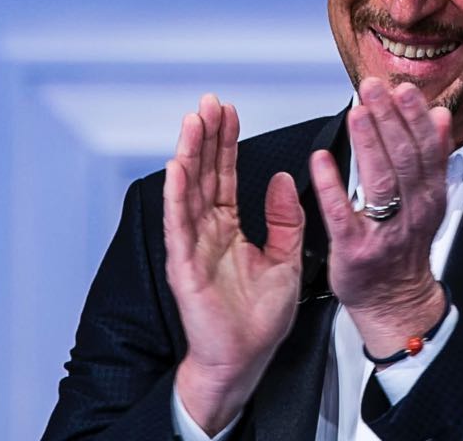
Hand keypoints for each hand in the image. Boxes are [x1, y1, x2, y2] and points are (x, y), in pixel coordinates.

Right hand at [165, 94, 303, 433]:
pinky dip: (177, 195)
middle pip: (203, 174)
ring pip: (188, 191)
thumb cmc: (259, 318)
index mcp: (228, 229)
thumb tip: (282, 179)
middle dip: (206, 137)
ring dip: (189, 154)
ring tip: (193, 121)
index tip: (229, 111)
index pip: (224, 175)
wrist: (245, 359)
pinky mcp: (185, 266)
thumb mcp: (286, 258)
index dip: (227, 143)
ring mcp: (192, 247)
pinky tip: (177, 168)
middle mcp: (206, 232)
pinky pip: (179, 225)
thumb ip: (284, 218)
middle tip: (209, 103)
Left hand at [310, 78, 452, 358]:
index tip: (403, 89)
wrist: (394, 302)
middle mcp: (412, 213)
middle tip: (375, 88)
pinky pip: (342, 214)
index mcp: (429, 197)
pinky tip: (321, 160)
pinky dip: (332, 185)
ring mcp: (384, 232)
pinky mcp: (355, 249)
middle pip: (406, 160)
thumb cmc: (404, 248)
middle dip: (391, 120)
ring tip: (358, 112)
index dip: (416, 117)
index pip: (427, 149)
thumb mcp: (429, 200)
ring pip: (381, 182)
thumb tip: (440, 116)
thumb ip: (434, 157)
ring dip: (370, 143)